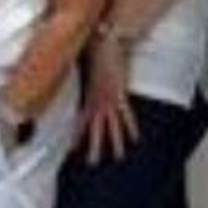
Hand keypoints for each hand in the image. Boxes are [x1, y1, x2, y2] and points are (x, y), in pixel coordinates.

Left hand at [78, 39, 138, 163]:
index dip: (77, 136)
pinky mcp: (119, 95)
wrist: (106, 43)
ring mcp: (109, 100)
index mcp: (89, 97)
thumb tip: (77, 74)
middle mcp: (97, 101)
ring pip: (112, 126)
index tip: (71, 149)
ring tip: (118, 158)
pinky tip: (135, 138)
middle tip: (91, 164)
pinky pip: (126, 114)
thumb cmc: (96, 51)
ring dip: (115, 143)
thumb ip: (82, 70)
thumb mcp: (85, 66)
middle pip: (95, 130)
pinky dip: (131, 126)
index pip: (81, 122)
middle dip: (94, 147)